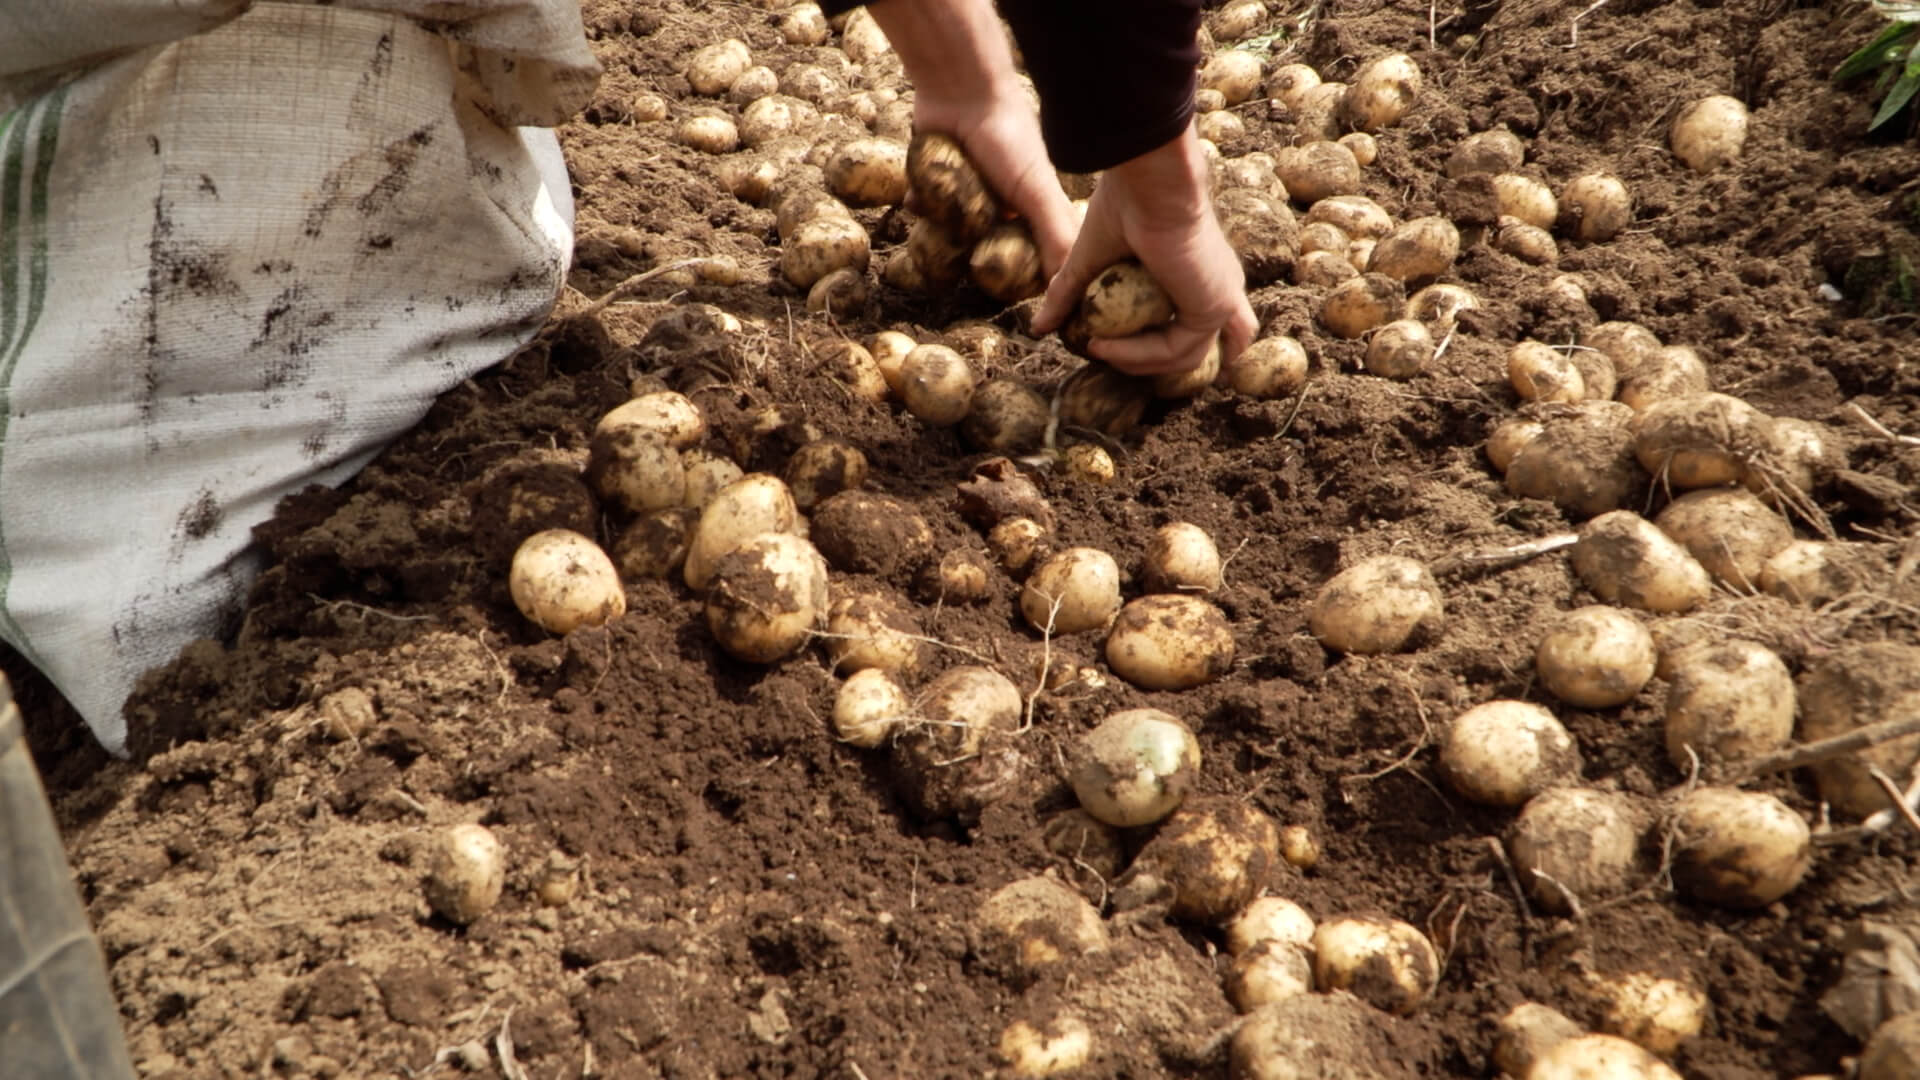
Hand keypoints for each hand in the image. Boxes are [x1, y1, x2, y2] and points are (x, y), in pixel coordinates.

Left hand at [861, 0, 1076, 273]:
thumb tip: (1064, 285)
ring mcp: (966, 190)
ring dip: (945, 232)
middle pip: (985, 245)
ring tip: (942, 222)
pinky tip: (918, 200)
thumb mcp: (1037, 190)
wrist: (961, 93)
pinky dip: (921, 206)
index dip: (1018, 270)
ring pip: (953, 231)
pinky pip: (925, 207)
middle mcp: (999, 199)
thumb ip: (1054, 233)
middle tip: (967, 259)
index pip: (1027, 250)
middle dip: (974, 252)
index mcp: (1029, 204)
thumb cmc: (1008, 140)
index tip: (1007, 288)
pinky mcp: (936, 178)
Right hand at [1032, 129, 1257, 376]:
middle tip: (1101, 352)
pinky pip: (1176, 350)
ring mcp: (1221, 299)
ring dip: (1136, 362)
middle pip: (1187, 350)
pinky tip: (1104, 345)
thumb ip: (1068, 294)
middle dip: (1143, 362)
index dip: (1148, 347)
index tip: (1102, 343)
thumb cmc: (1125, 203)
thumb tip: (1037, 328)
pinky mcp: (1216, 307)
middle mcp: (1216, 287)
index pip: (1186, 327)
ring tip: (1098, 348)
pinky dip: (1139, 355)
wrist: (1149, 180)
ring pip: (1185, 357)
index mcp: (1197, 273)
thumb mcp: (1090, 260)